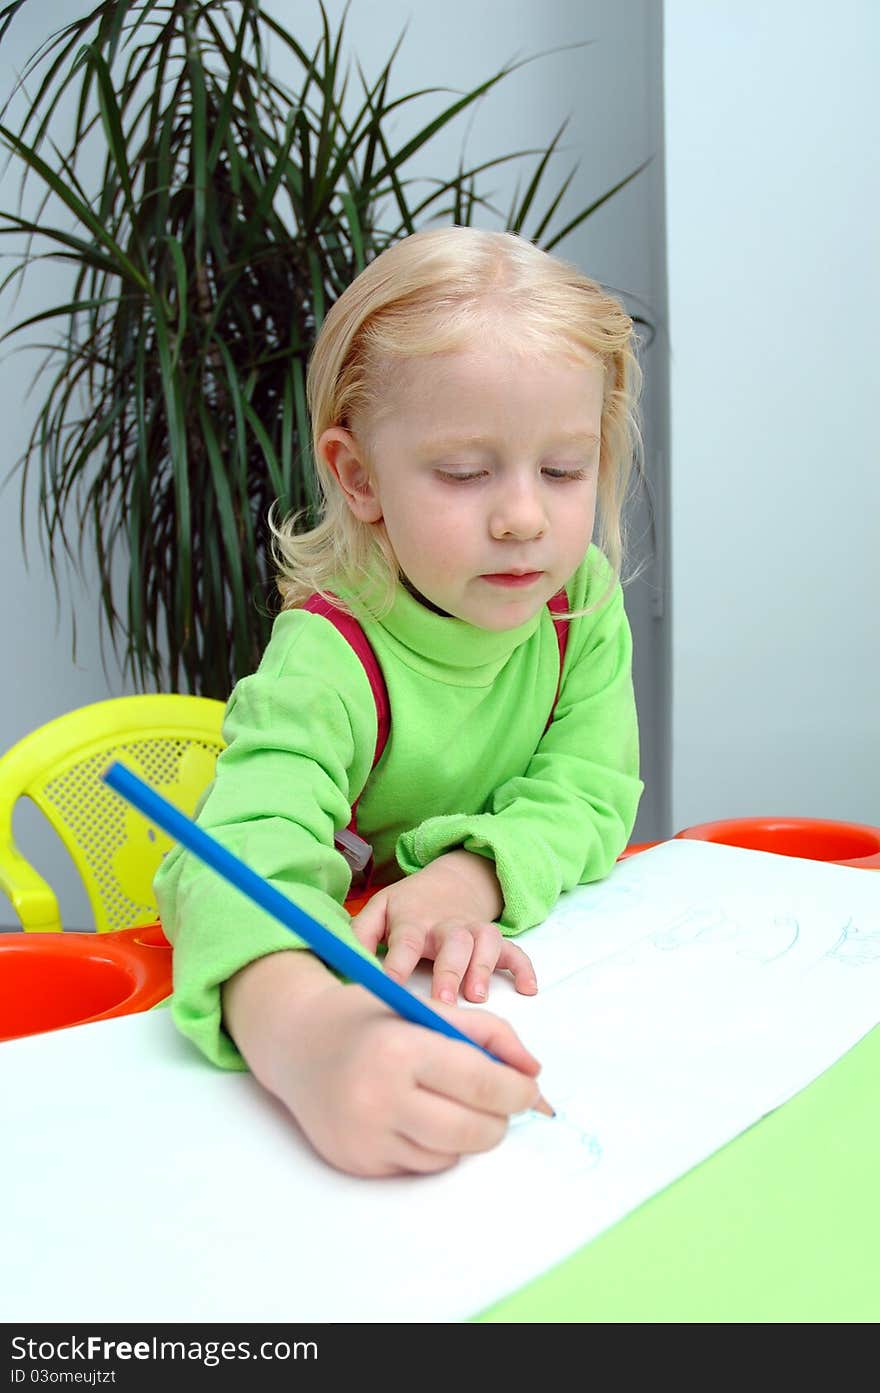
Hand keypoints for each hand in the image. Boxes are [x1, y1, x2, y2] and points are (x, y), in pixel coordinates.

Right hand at [222, 950, 545, 1177]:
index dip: (518, 1090)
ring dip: (466, 1132)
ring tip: (448, 1100)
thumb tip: (533, 1072)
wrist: (296, 1045)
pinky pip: (421, 1166)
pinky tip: (416, 1116)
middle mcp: (378, 1098)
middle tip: (501, 1101)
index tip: (530, 1089)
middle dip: (501, 1119)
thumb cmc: (368, 1019)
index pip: (480, 1081)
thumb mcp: (424, 1006)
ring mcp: (365, 1138)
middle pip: (473, 1130)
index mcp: (399, 1049)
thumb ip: (486, 1032)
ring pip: (451, 1153)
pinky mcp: (358, 1163)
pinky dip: (434, 1145)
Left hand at [350, 850, 537, 1003]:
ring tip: (478, 997)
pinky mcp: (495, 939)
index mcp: (413, 920)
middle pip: (451, 943)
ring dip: (483, 968)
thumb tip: (340, 960)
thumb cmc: (410, 906)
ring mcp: (474, 930)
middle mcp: (445, 926)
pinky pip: (515, 951)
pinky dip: (524, 967)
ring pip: (485, 943)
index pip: (404, 941)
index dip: (397, 964)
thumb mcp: (380, 910)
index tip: (389, 987)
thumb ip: (360, 935)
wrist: (451, 882)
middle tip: (444, 1000)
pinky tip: (528, 989)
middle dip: (449, 971)